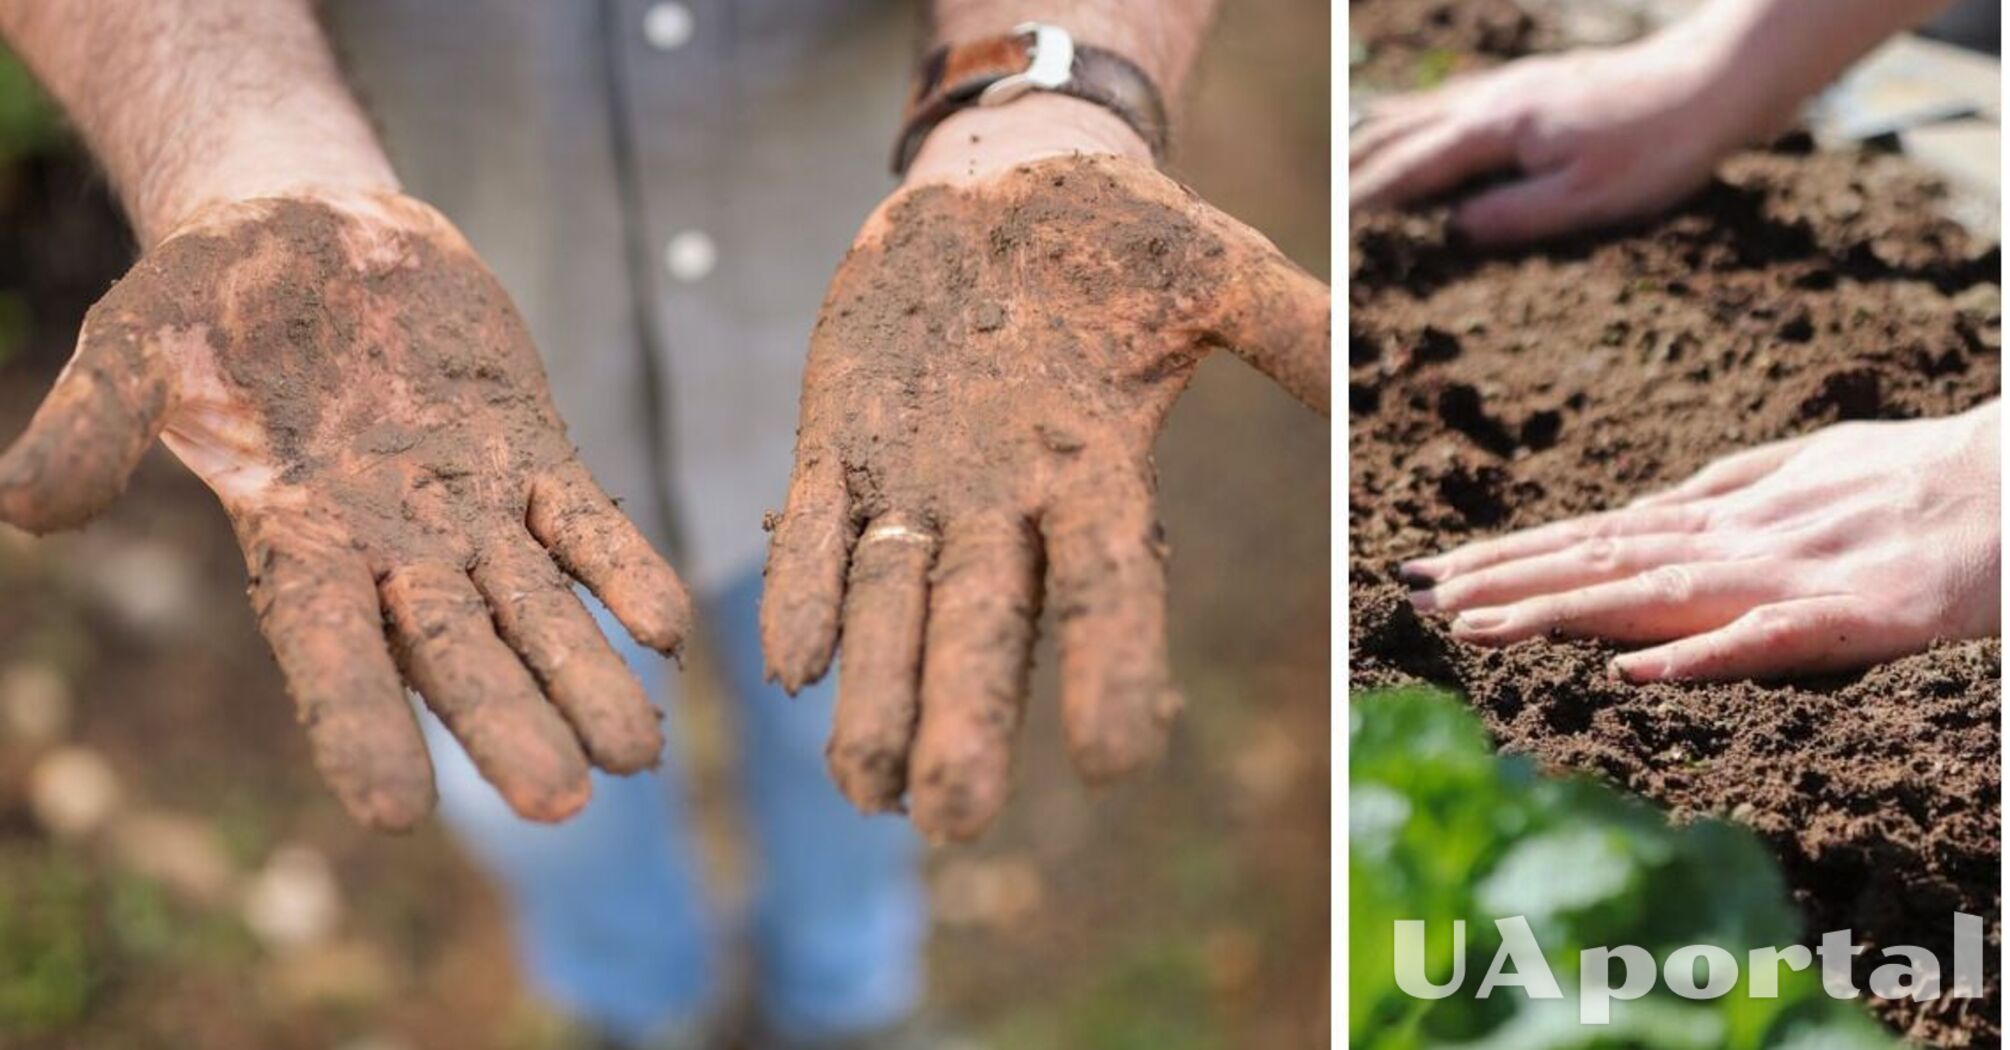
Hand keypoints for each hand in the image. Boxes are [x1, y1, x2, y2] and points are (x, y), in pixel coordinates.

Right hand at [0, 189, 690, 828]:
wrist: (309, 233)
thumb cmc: (210, 300)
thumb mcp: (139, 348)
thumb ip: (93, 426)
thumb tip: (14, 506)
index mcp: (295, 544)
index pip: (327, 658)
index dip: (359, 728)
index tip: (397, 813)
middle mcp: (391, 548)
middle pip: (456, 655)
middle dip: (508, 724)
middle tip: (566, 805)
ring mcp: (467, 508)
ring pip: (535, 609)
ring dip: (587, 673)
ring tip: (641, 752)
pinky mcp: (529, 454)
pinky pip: (584, 522)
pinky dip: (623, 568)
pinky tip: (670, 627)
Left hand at [761, 98, 1329, 840]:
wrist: (1005, 182)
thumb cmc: (1123, 232)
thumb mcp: (1216, 269)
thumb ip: (1290, 332)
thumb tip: (1369, 391)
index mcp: (1098, 471)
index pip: (1110, 585)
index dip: (1111, 667)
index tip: (1113, 760)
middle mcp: (1007, 501)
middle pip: (987, 624)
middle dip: (967, 717)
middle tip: (950, 819)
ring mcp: (919, 479)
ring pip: (893, 604)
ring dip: (877, 691)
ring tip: (860, 790)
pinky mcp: (842, 442)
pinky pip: (817, 528)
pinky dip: (803, 588)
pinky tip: (791, 663)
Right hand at [1350, 20, 1783, 243]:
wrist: (1714, 80)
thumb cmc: (1658, 147)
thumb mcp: (1588, 201)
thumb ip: (1514, 217)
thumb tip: (1452, 233)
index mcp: (1496, 130)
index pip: (1410, 172)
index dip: (1365, 205)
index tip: (1332, 238)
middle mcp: (1491, 100)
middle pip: (1399, 132)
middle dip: (1354, 170)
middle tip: (1322, 211)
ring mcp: (1510, 86)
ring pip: (1419, 109)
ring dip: (1376, 139)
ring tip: (1344, 166)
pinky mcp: (1532, 84)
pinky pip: (1449, 101)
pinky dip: (1413, 119)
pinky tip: (1418, 131)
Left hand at [1403, 404, 2000, 681]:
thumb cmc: (1920, 476)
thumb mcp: (1805, 472)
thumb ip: (1723, 495)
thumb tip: (1639, 512)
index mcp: (1727, 517)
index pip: (1593, 538)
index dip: (1508, 555)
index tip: (1428, 572)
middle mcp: (1740, 542)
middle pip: (1601, 563)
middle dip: (1503, 580)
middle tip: (1412, 596)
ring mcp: (1795, 576)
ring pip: (1656, 595)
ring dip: (1561, 610)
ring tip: (1476, 627)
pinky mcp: (1861, 616)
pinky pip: (1771, 640)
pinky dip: (1701, 655)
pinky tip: (1632, 673)